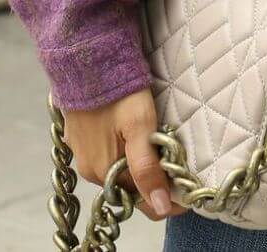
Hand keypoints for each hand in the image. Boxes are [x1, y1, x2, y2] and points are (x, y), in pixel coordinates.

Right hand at [61, 86, 188, 221]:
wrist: (88, 58)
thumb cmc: (118, 91)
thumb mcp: (140, 126)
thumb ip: (148, 168)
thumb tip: (162, 207)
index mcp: (104, 171)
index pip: (141, 201)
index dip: (166, 197)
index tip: (187, 189)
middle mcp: (89, 169)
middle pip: (129, 185)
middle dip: (153, 178)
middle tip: (176, 161)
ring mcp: (81, 153)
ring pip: (118, 168)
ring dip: (137, 163)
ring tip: (157, 144)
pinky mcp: (78, 137)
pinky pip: (105, 153)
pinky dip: (122, 149)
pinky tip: (133, 134)